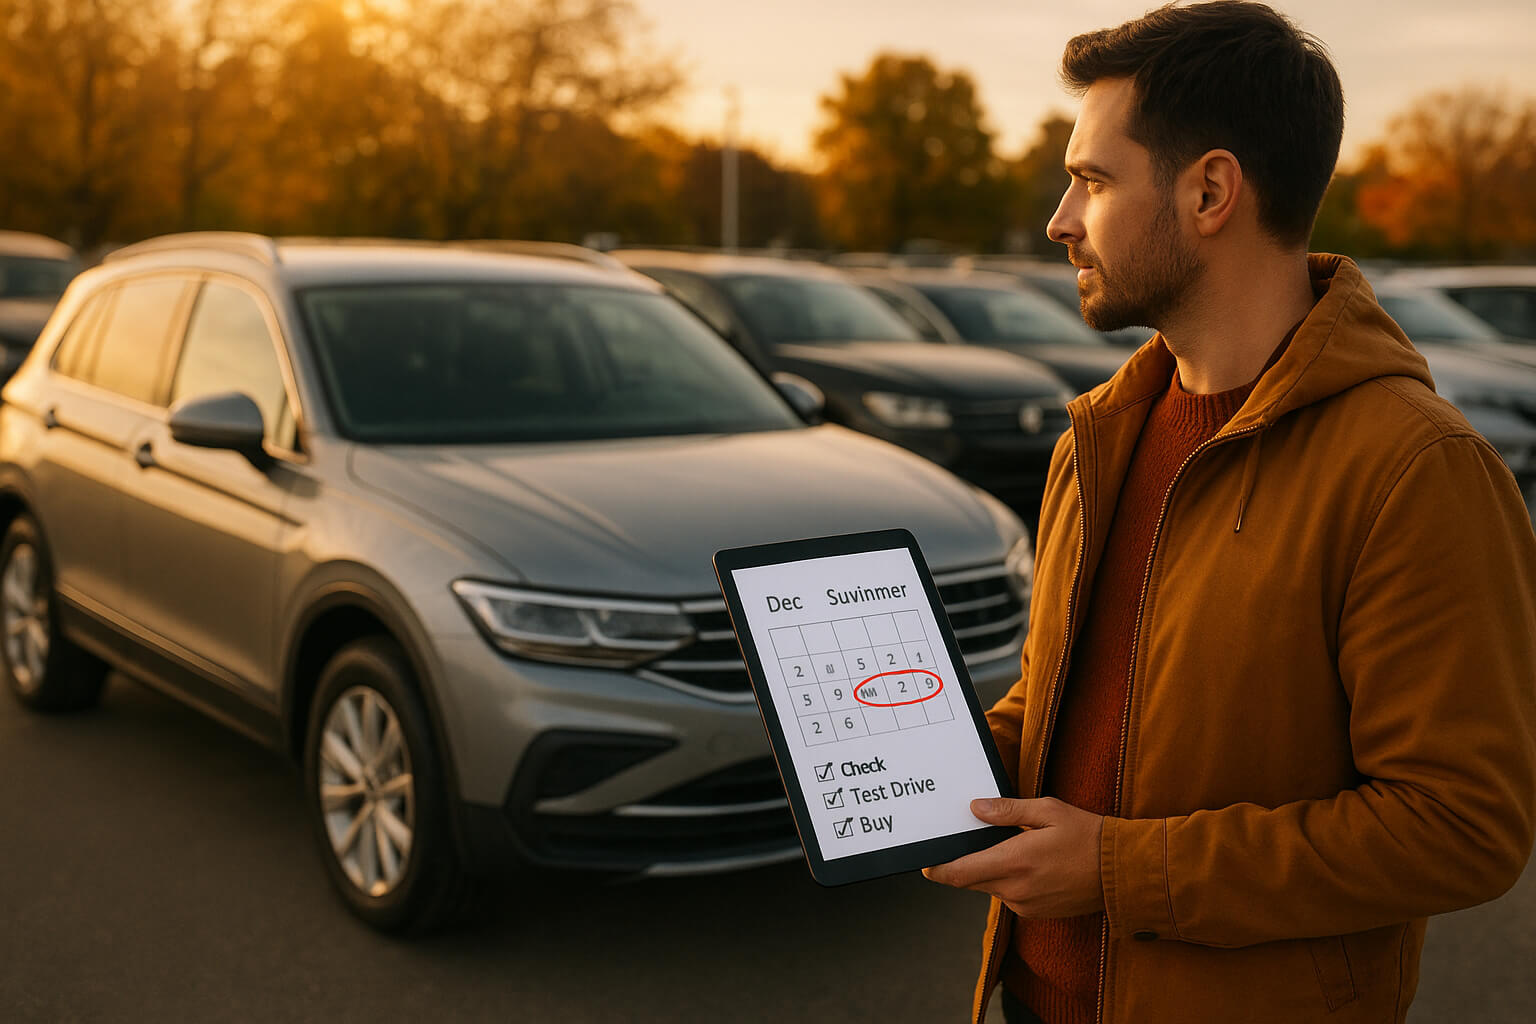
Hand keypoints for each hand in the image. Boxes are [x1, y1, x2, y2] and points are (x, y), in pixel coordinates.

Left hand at [922, 797, 1105, 918]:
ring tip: (1008, 846)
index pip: (960, 873)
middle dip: (963, 864)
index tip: (924, 864)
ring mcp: (1026, 905)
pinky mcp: (1036, 912)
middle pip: (971, 880)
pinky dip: (1009, 879)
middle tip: (963, 842)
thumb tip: (976, 808)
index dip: (937, 870)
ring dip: (990, 870)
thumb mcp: (1048, 811)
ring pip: (991, 887)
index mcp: (1014, 862)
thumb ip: (1008, 811)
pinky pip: (1010, 895)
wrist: (1123, 872)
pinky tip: (1027, 862)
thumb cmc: (1088, 836)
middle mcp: (1015, 889)